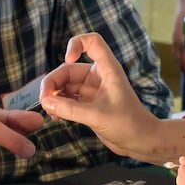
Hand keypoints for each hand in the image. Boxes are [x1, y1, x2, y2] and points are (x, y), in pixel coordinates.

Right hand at [40, 33, 151, 157]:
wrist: (140, 142)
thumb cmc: (128, 124)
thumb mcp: (97, 116)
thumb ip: (70, 109)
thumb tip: (45, 101)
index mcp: (107, 69)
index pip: (92, 42)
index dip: (77, 44)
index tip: (66, 59)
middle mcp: (98, 76)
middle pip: (68, 69)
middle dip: (53, 83)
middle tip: (44, 101)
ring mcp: (92, 90)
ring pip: (65, 85)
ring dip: (54, 96)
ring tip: (50, 112)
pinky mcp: (88, 104)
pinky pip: (67, 99)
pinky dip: (59, 105)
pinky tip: (56, 116)